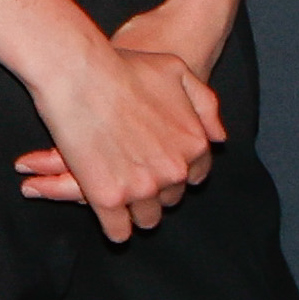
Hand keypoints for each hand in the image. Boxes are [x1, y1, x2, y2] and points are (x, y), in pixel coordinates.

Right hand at [14, 1, 235, 206]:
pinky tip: (107, 216)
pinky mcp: (109, 199)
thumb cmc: (125, 68)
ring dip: (135, 210)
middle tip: (133, 175)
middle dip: (155, 190)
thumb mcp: (178, 72)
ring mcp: (142, 188)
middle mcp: (174, 171)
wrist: (80, 72)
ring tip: (119, 195)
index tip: (157, 166)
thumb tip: (219, 139)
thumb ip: (205, 106)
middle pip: (170, 199)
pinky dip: (114, 228)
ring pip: (146, 219)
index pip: (194, 177)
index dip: (174, 171)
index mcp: (194, 144)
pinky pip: (118, 231)